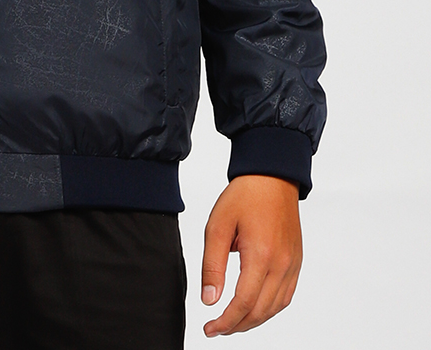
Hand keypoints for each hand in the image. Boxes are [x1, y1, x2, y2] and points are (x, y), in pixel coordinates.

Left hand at [200, 174, 301, 336]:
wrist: (271, 177)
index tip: (209, 329)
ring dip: (253, 320)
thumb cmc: (244, 197)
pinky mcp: (296, 262)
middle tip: (216, 329)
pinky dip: (269, 309)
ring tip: (231, 322)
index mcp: (261, 256)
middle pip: (260, 311)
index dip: (225, 321)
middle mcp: (282, 265)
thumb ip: (212, 265)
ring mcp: (293, 265)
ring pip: (275, 308)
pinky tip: (253, 308)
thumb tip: (209, 300)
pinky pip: (285, 296)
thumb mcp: (217, 226)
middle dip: (237, 326)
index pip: (243, 303)